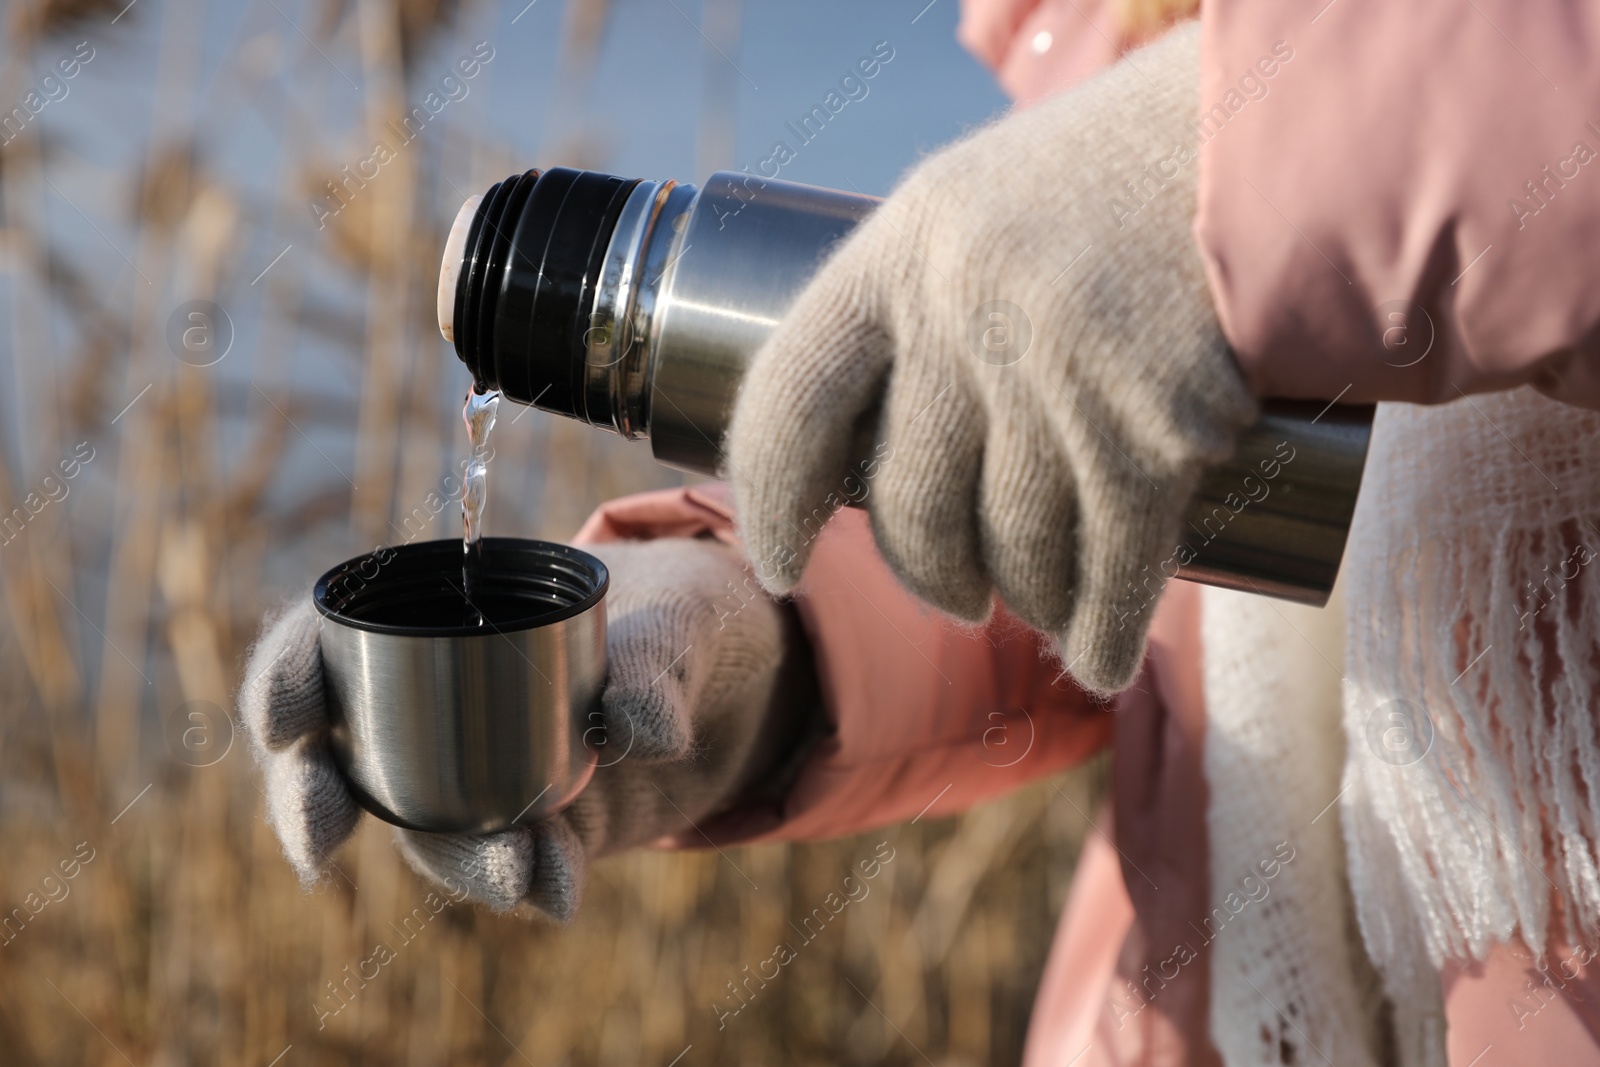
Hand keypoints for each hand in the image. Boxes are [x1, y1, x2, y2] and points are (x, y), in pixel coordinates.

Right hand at [239, 537, 808, 919]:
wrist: (748, 674)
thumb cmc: (688, 608)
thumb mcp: (683, 614)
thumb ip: (661, 658)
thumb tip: (647, 734)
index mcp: (449, 611)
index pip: (329, 638)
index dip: (285, 676)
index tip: (283, 724)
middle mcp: (444, 698)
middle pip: (338, 749)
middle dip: (313, 801)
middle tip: (322, 844)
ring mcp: (485, 770)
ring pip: (421, 824)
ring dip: (447, 858)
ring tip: (510, 874)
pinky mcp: (538, 827)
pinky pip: (507, 861)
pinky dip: (526, 881)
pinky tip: (557, 894)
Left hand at [725, 23, 1255, 693]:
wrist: (1277, 134)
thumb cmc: (1117, 172)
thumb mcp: (981, 204)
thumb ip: (922, 304)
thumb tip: (880, 445)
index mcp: (898, 250)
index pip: (787, 405)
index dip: (769, 503)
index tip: (778, 562)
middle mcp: (963, 313)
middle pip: (906, 503)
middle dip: (927, 577)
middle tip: (956, 600)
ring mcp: (1058, 375)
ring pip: (1013, 548)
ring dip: (1027, 605)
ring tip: (1039, 615)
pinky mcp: (1156, 429)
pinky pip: (1112, 568)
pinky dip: (1104, 630)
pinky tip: (1096, 661)